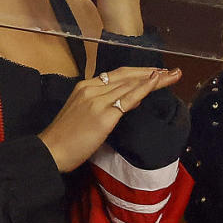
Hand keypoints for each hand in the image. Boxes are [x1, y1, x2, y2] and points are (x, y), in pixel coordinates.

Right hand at [38, 66, 180, 171]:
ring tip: (171, 75)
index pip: (117, 75)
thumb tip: (133, 99)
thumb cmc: (66, 138)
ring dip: (153, 79)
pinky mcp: (103, 115)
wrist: (51, 151)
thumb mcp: (85, 114)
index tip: (155, 72)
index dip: (138, 72)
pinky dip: (144, 88)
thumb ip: (107, 105)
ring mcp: (97, 100)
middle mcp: (92, 88)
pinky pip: (128, 99)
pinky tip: (156, 81)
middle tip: (171, 71)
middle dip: (150, 72)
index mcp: (85, 86)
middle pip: (127, 76)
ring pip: (130, 85)